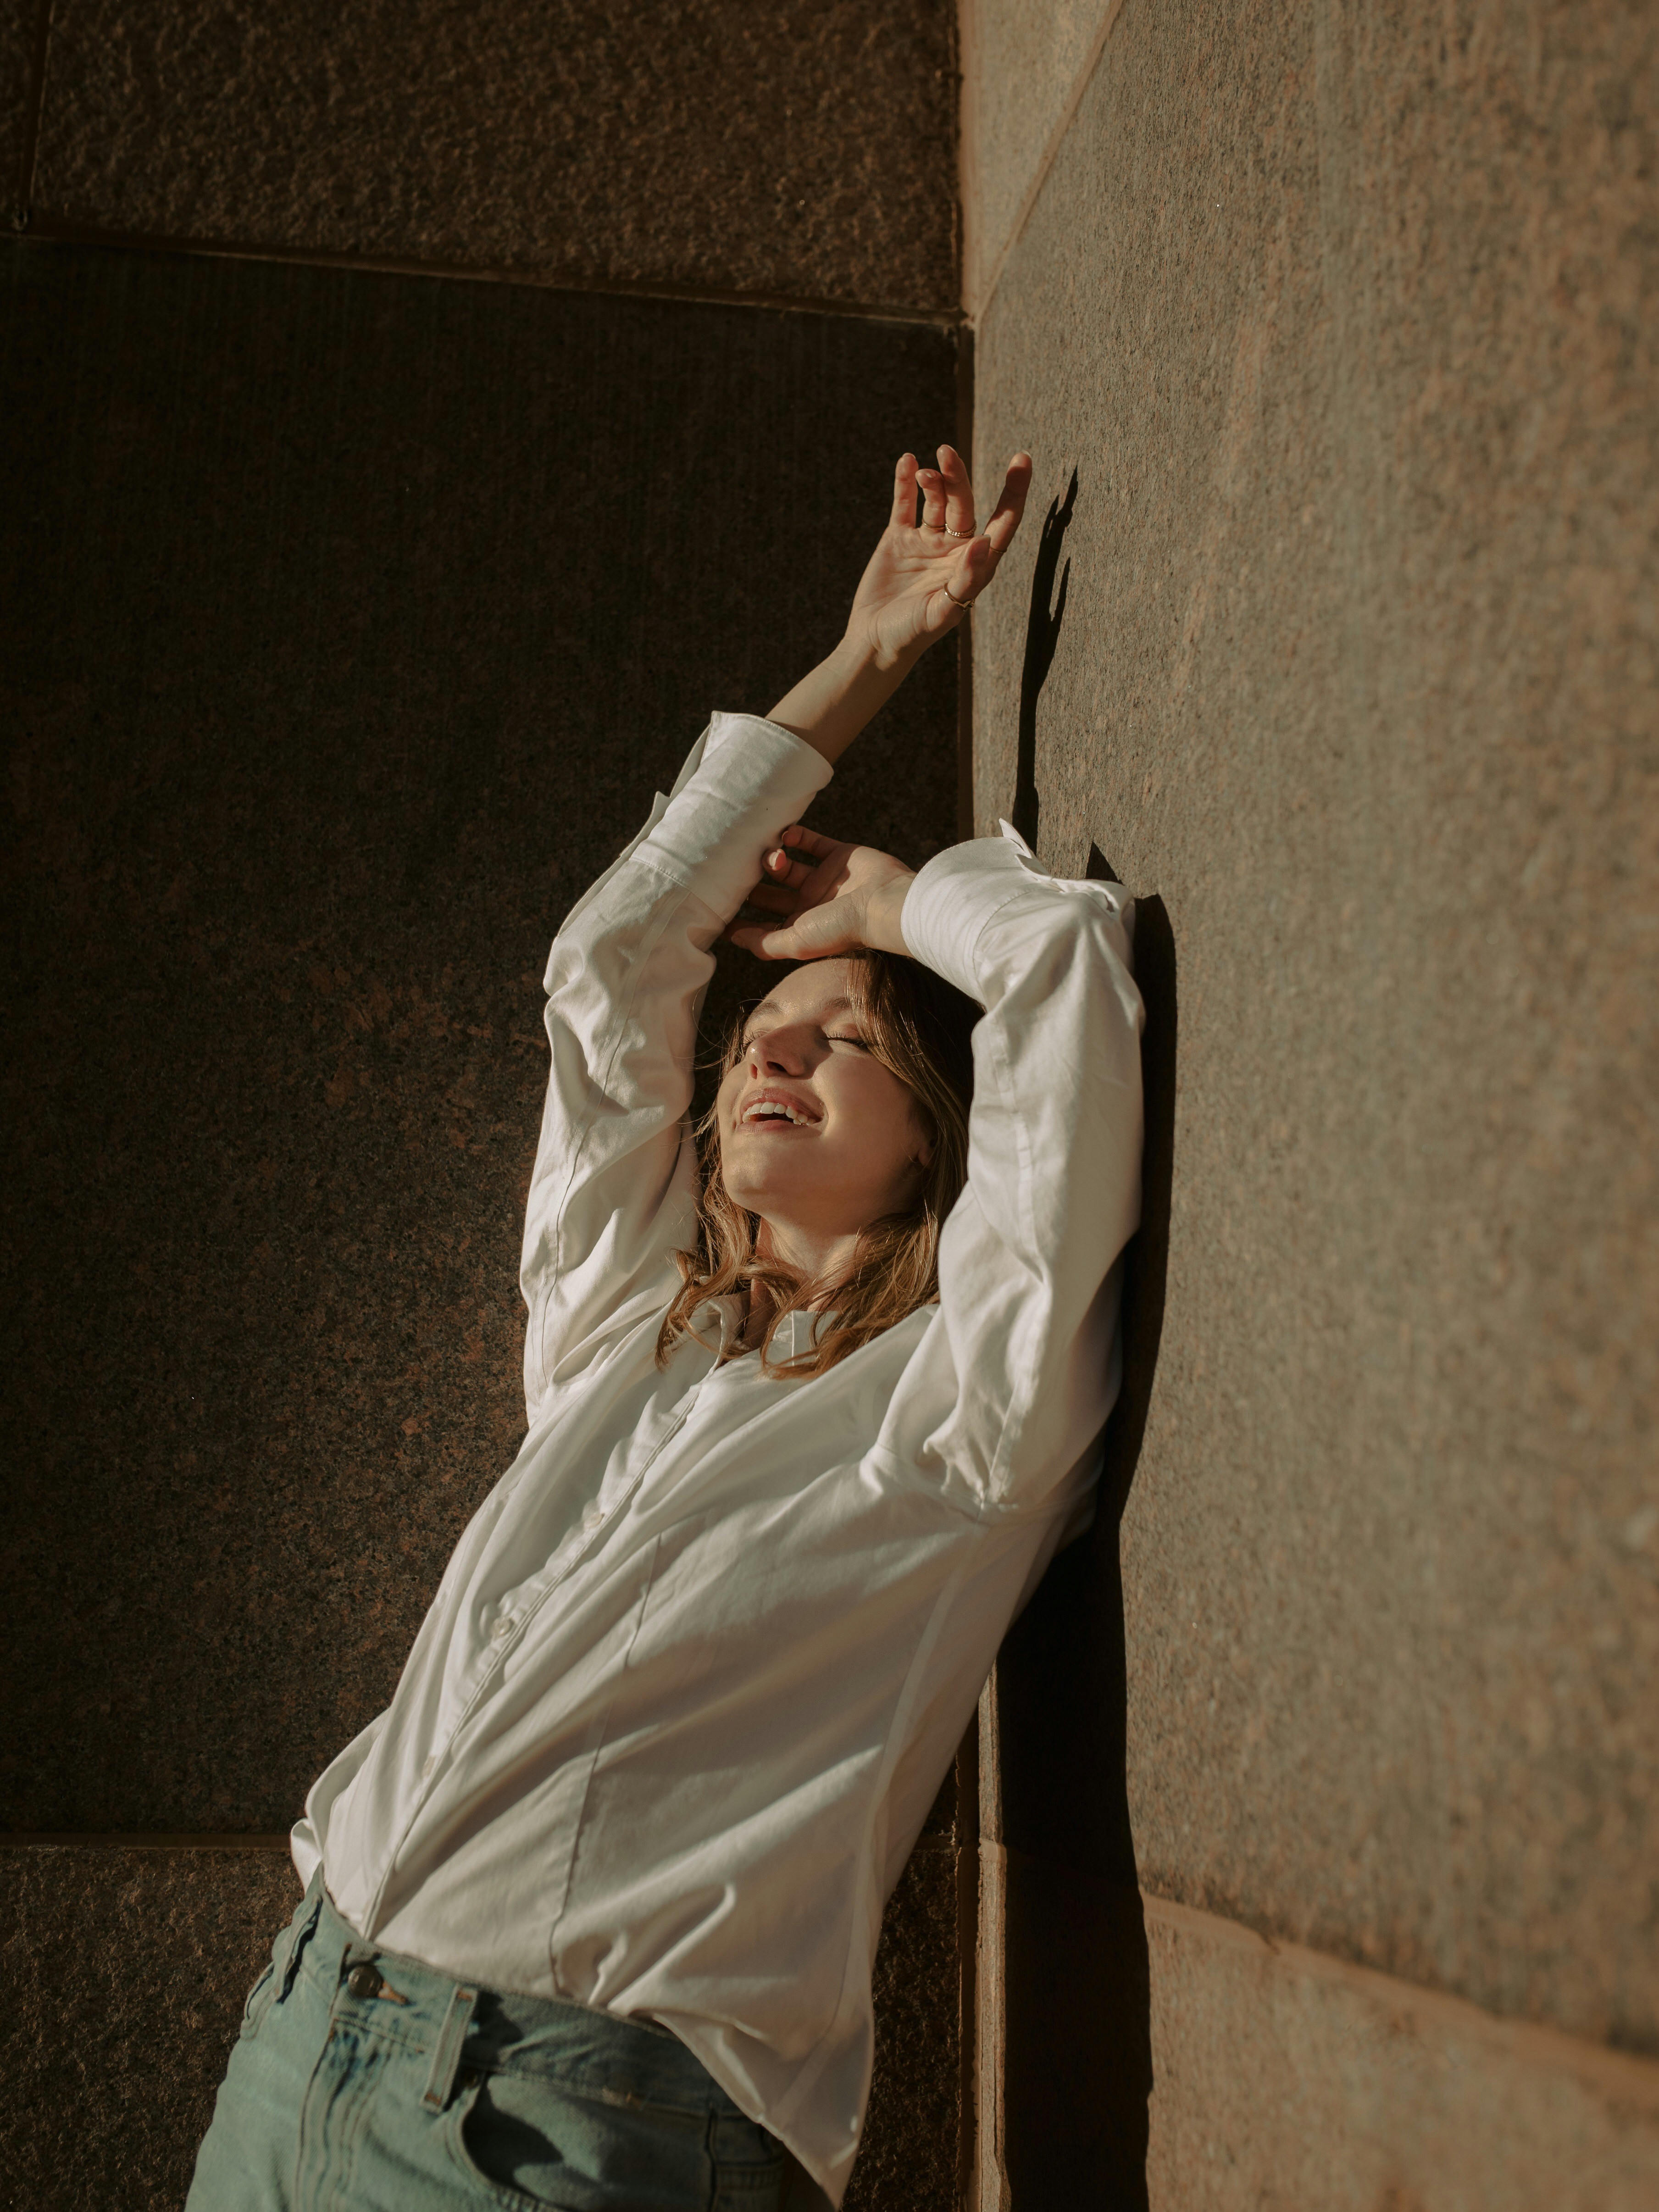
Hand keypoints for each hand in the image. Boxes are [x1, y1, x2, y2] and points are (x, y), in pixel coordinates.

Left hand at [727, 825, 913, 960]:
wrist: (884, 902)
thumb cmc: (842, 928)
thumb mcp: (796, 942)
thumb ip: (764, 943)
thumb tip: (735, 938)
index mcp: (800, 928)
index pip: (762, 924)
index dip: (740, 918)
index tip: (713, 908)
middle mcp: (810, 905)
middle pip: (770, 894)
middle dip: (750, 885)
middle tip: (729, 871)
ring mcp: (824, 879)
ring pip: (787, 866)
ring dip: (772, 859)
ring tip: (772, 857)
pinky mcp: (838, 856)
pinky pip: (811, 842)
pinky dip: (797, 835)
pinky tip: (786, 833)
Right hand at [847, 446, 1032, 668]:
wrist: (874, 642)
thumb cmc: (913, 634)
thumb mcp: (942, 612)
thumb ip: (965, 579)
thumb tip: (983, 541)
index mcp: (974, 567)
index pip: (1002, 524)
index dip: (1014, 493)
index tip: (1023, 460)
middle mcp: (954, 550)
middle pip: (964, 504)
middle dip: (957, 478)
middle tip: (947, 453)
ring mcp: (926, 542)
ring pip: (936, 500)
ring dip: (933, 480)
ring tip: (924, 470)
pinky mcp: (898, 539)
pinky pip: (905, 504)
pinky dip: (905, 483)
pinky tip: (907, 461)